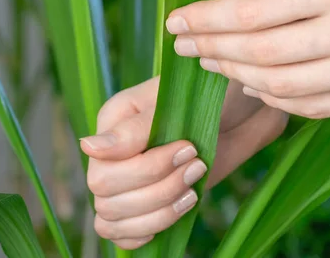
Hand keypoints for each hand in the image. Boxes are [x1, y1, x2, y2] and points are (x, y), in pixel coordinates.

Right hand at [80, 77, 285, 248]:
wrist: (242, 112)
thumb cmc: (209, 96)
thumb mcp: (174, 102)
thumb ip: (133, 128)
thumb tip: (88, 146)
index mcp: (111, 124)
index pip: (104, 169)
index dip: (147, 169)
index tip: (188, 148)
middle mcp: (112, 154)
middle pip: (106, 198)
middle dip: (158, 190)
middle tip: (196, 166)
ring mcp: (128, 180)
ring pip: (112, 220)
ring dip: (159, 212)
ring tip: (193, 190)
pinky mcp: (147, 201)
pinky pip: (121, 232)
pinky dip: (142, 233)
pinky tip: (171, 214)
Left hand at [167, 0, 329, 118]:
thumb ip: (292, 2)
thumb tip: (233, 27)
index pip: (255, 11)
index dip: (207, 18)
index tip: (177, 20)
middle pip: (260, 52)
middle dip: (212, 48)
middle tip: (183, 44)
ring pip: (279, 85)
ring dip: (235, 75)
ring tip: (209, 63)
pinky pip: (308, 106)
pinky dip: (271, 97)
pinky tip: (249, 84)